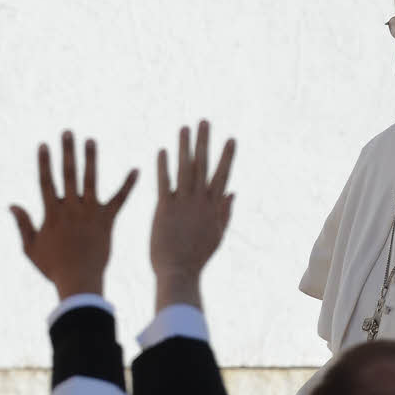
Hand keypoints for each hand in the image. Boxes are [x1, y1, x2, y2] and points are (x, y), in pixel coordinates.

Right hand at [10, 131, 137, 299]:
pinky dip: (128, 185)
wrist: (79, 281)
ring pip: (90, 180)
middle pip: (68, 174)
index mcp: (52, 213)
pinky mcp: (107, 220)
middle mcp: (71, 208)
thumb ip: (23, 224)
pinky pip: (120, 199)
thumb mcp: (31, 248)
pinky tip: (136, 169)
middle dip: (67, 151)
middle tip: (68, 132)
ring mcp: (90, 213)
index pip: (46, 182)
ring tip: (90, 140)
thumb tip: (12, 204)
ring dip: (90, 159)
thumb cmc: (53, 268)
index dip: (44, 162)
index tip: (43, 144)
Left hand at [150, 120, 235, 309]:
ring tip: (184, 127)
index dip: (227, 156)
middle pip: (203, 166)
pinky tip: (162, 150)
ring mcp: (183, 203)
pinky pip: (164, 183)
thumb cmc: (196, 258)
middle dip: (204, 142)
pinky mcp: (164, 208)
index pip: (222, 176)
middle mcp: (199, 201)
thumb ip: (225, 212)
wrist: (179, 272)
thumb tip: (233, 192)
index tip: (230, 138)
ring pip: (185, 169)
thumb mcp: (216, 235)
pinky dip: (163, 166)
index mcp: (213, 207)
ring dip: (185, 147)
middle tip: (204, 121)